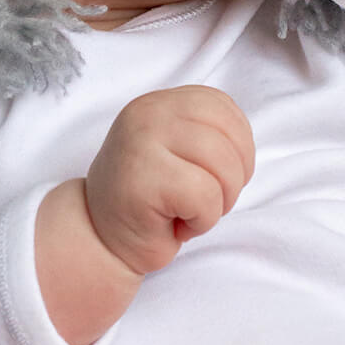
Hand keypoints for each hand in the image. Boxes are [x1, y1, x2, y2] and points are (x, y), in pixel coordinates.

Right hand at [86, 86, 254, 276]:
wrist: (100, 241)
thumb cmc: (148, 202)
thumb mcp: (177, 153)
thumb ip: (205, 134)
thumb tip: (243, 144)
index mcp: (159, 103)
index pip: (221, 106)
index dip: (239, 144)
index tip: (220, 174)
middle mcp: (147, 114)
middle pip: (228, 137)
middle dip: (235, 179)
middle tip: (206, 202)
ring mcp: (141, 142)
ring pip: (222, 165)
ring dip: (220, 202)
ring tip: (190, 212)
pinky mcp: (142, 179)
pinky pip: (205, 196)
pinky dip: (203, 221)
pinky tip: (179, 226)